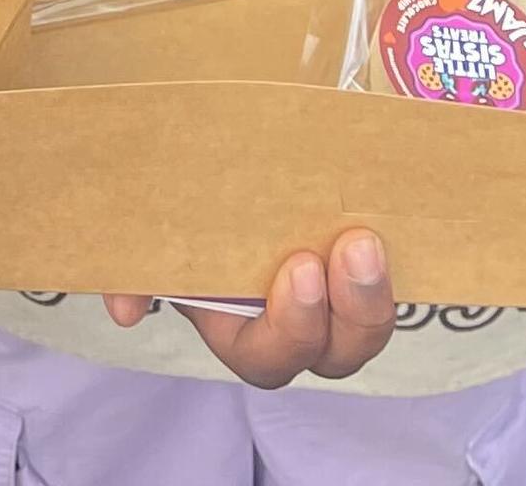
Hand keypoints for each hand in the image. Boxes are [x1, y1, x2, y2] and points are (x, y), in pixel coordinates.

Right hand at [105, 230, 396, 388]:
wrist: (218, 169)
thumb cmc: (185, 210)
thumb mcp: (156, 239)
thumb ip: (138, 273)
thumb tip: (125, 310)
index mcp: (239, 326)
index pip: (267, 355)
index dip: (291, 327)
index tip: (299, 270)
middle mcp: (294, 321)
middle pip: (335, 352)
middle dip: (352, 313)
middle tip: (353, 250)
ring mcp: (337, 292)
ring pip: (371, 320)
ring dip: (378, 290)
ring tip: (371, 238)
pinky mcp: (365, 257)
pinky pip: (394, 274)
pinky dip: (400, 253)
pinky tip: (394, 212)